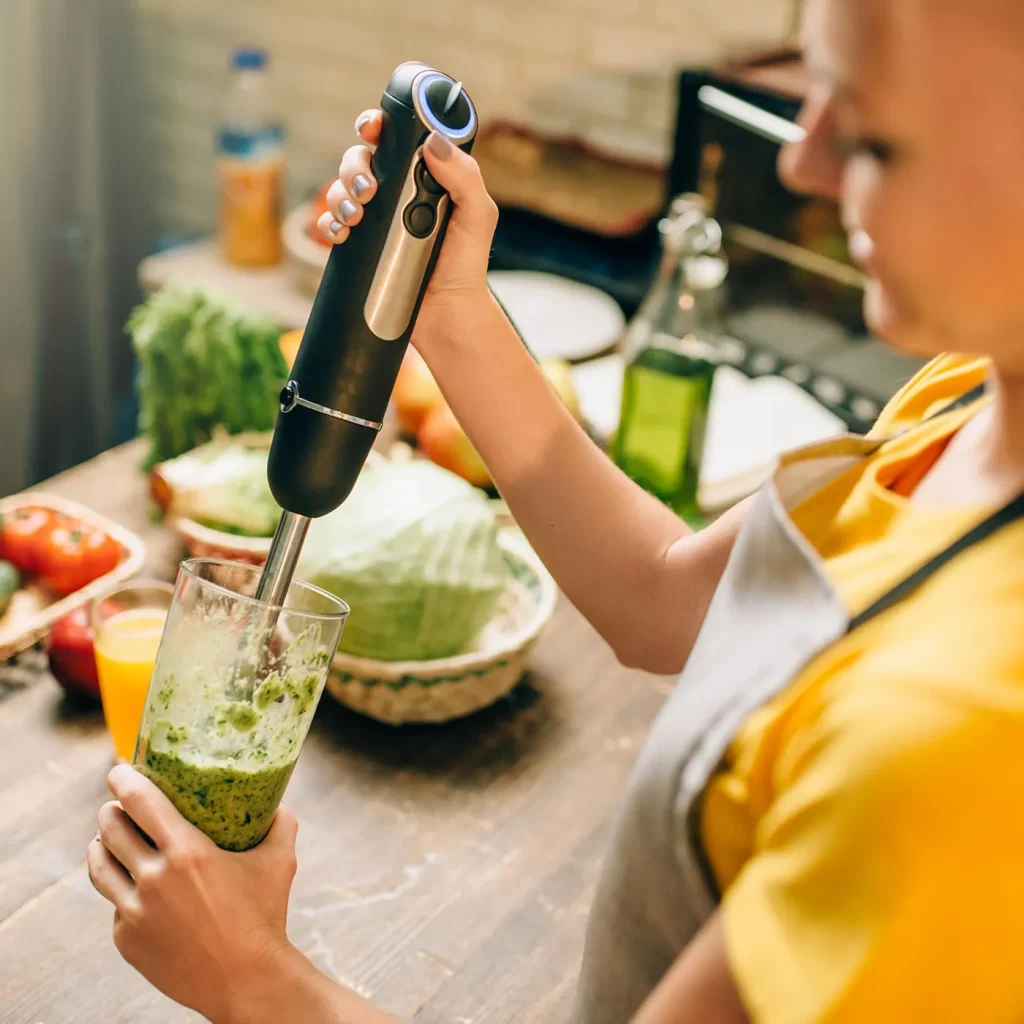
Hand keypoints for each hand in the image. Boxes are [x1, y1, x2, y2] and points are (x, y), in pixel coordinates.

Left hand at [87, 764, 298, 1022]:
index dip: (124, 780)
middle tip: (117, 805)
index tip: (118, 770)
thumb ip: (280, 825)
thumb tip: (280, 804)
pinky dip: (123, 892)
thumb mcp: (280, 862)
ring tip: (107, 839)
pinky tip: (136, 889)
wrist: (246, 980)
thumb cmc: (265, 916)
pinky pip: (116, 907)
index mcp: (187, 852)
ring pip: (100, 868)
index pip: (140, 802)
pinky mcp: (126, 941)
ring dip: (100, 846)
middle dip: (110, 811)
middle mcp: (153, 880)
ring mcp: (135, 913)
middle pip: (111, 830)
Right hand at [317, 110, 498, 356]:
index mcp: (423, 177)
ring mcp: (375, 221)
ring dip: (338, 195)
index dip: (377, 126)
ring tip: (355, 216)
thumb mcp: (477, 216)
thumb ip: (465, 176)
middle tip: (367, 190)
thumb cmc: (466, 265)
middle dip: (353, 166)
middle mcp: (396, 194)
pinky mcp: (360, 247)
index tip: (370, 128)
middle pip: (360, 160)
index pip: (394, 140)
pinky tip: (341, 234)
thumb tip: (432, 142)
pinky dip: (329, 224)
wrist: (447, 315)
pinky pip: (332, 225)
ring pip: (340, 190)